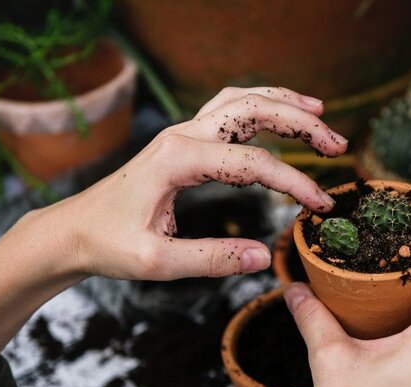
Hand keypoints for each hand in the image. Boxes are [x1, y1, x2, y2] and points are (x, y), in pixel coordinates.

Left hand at [50, 86, 346, 279]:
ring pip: (241, 101)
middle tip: (337, 144)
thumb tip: (263, 257)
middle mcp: (182, 136)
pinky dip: (259, 107)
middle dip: (301, 122)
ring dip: (283, 103)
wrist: (72, 231)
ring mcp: (181, 134)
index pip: (253, 164)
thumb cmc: (108, 244)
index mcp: (178, 160)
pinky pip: (227, 111)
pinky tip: (278, 114)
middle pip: (253, 110)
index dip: (294, 183)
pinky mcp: (182, 142)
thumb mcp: (157, 262)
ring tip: (320, 113)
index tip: (321, 206)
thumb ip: (212, 259)